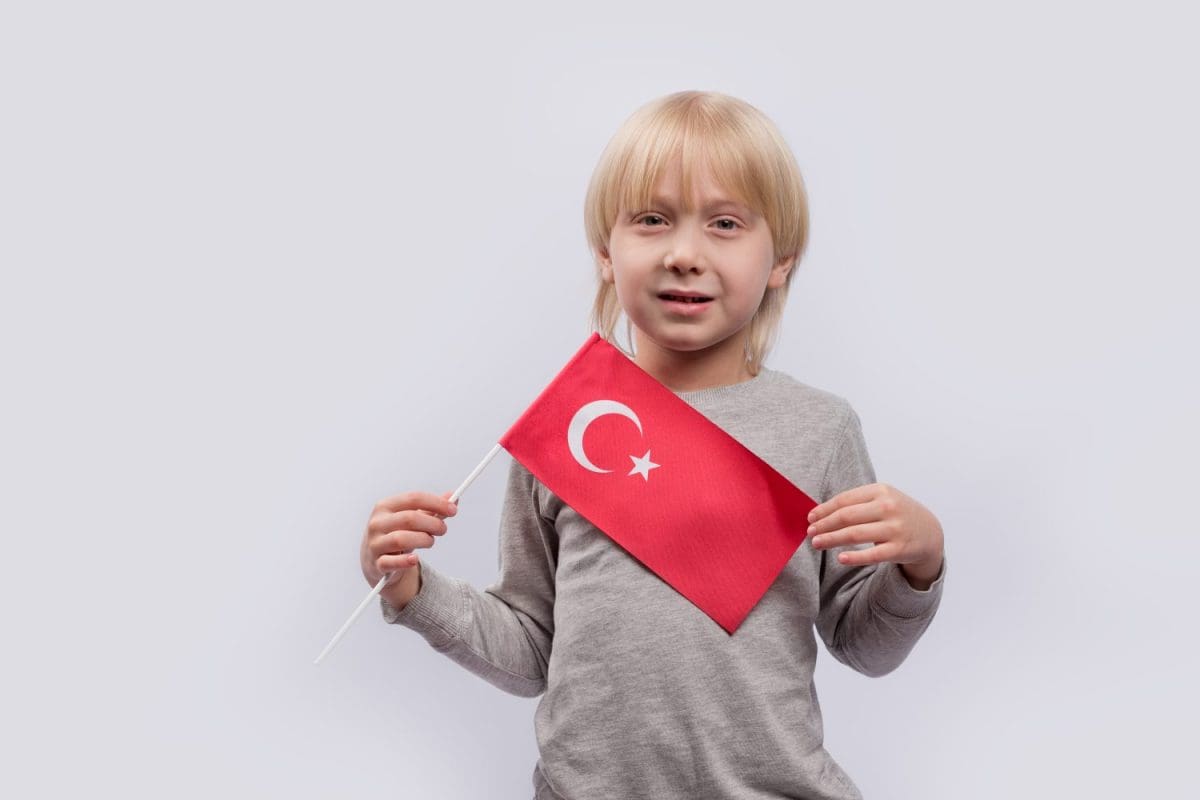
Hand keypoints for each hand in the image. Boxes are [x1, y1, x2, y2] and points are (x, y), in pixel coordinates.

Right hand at [361, 490, 457, 605]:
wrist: (376, 559)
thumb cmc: (397, 533)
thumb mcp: (413, 519)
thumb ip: (433, 509)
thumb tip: (453, 497)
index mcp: (385, 506)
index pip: (414, 498)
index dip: (436, 503)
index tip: (452, 510)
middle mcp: (377, 523)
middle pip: (409, 518)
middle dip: (432, 523)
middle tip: (443, 529)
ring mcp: (375, 543)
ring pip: (401, 539)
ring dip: (423, 540)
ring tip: (430, 541)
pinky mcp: (376, 563)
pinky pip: (390, 562)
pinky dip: (405, 561)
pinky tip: (414, 559)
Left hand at [807, 483, 943, 589]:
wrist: (930, 532)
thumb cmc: (897, 513)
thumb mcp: (882, 498)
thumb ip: (856, 502)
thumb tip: (821, 511)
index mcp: (881, 491)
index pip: (844, 500)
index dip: (824, 509)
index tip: (810, 518)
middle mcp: (888, 507)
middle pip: (846, 516)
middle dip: (824, 525)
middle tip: (809, 532)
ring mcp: (894, 528)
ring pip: (855, 535)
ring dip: (831, 539)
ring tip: (816, 543)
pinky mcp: (899, 549)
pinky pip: (872, 555)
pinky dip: (854, 557)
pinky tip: (840, 559)